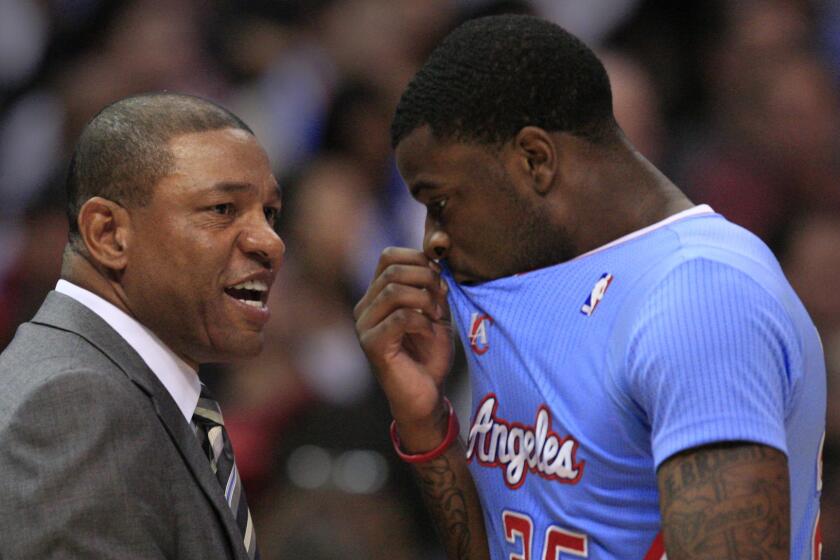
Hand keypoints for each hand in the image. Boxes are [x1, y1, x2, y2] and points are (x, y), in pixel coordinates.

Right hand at [354, 247, 453, 449]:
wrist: (426, 395)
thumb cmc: (430, 355)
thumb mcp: (436, 312)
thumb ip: (433, 285)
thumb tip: (436, 255)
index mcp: (376, 296)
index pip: (388, 256)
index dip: (419, 259)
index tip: (440, 279)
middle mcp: (364, 308)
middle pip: (392, 269)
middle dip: (427, 278)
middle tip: (442, 300)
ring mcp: (364, 326)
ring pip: (395, 290)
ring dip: (426, 300)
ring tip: (436, 317)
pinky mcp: (372, 345)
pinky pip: (400, 317)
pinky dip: (423, 322)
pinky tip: (430, 333)